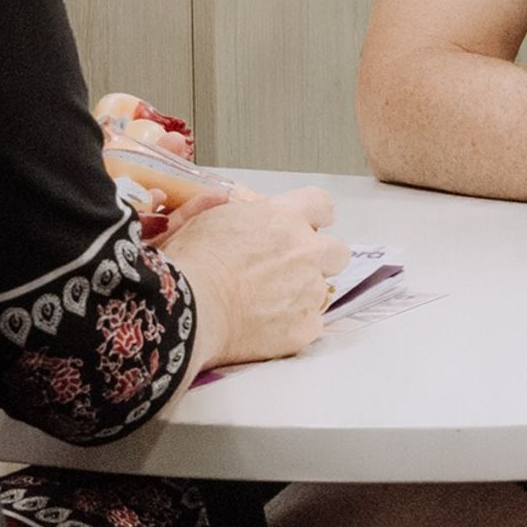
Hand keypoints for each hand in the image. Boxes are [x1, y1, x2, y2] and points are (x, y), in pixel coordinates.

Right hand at [160, 184, 348, 370]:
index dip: (315, 217)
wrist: (189, 309)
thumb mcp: (201, 220)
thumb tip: (220, 199)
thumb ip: (221, 206)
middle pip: (337, 252)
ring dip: (302, 294)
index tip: (307, 227)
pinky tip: (267, 327)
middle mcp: (305, 250)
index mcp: (284, 217)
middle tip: (290, 271)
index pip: (321, 205)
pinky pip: (311, 324)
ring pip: (322, 290)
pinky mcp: (305, 326)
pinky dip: (293, 326)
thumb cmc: (189, 263)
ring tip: (267, 304)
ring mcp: (309, 290)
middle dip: (319, 260)